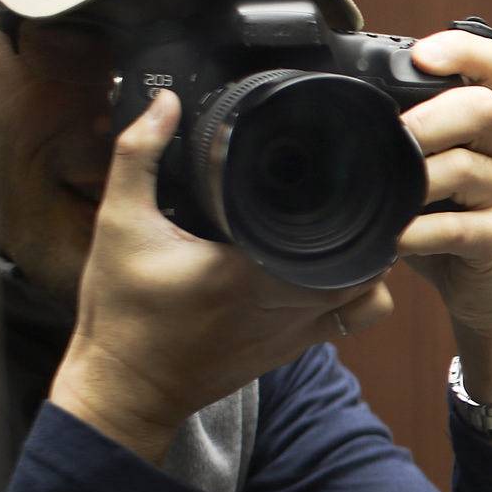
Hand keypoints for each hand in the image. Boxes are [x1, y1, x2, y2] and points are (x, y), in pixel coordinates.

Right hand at [51, 89, 392, 462]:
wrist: (127, 387)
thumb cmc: (122, 312)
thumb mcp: (120, 225)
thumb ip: (138, 158)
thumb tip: (165, 104)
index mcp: (251, 272)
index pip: (333, 237)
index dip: (350, 205)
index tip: (344, 174)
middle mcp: (287, 305)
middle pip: (367, 262)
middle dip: (367, 227)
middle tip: (354, 193)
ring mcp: (298, 332)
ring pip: (371, 295)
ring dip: (370, 262)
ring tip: (351, 228)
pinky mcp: (297, 350)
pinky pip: (354, 321)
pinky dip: (360, 295)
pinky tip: (340, 268)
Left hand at [400, 29, 491, 405]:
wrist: (486, 291)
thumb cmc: (444, 222)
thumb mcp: (422, 171)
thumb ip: (398, 140)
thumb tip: (324, 116)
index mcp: (487, 121)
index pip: (491, 63)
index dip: (461, 50)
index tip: (421, 57)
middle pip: (482, 108)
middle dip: (431, 117)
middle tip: (394, 133)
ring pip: (466, 169)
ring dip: (417, 179)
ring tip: (383, 193)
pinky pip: (458, 228)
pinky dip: (420, 231)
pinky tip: (395, 237)